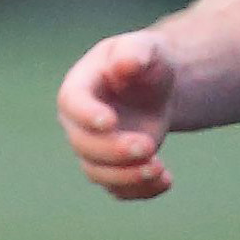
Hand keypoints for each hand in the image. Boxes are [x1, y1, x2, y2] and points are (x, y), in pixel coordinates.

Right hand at [57, 28, 178, 200]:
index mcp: (80, 87)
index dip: (87, 115)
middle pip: (83, 145)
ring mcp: (94, 149)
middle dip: (114, 151)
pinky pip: (119, 189)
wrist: (155, 88)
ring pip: (97, 173)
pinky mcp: (113, 168)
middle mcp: (78, 122)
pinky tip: (166, 180)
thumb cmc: (144, 62)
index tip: (110, 122)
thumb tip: (125, 65)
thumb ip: (134, 53)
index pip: (73, 104)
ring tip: (159, 170)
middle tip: (149, 146)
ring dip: (126, 177)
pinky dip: (141, 190)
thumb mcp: (143, 49)